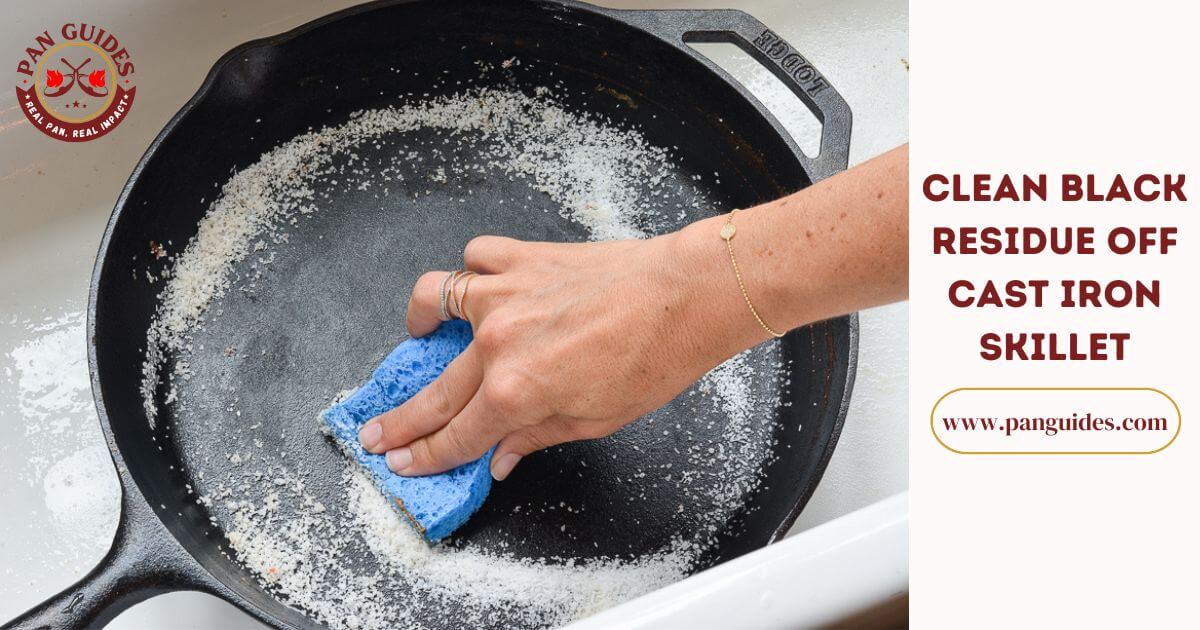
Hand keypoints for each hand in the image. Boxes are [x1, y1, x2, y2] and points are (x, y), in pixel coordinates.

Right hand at [356, 228, 752, 479]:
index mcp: (517, 393)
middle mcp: (498, 344)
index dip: (424, 455)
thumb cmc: (654, 358)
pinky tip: (476, 285)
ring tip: (417, 334)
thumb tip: (500, 457)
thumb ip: (535, 437)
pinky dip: (470, 271)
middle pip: (434, 390)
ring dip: (417, 322)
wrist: (686, 297)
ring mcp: (505, 295)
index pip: (456, 436)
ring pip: (434, 302)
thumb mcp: (595, 421)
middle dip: (399, 419)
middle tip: (376, 432)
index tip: (402, 462)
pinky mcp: (523, 259)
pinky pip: (475, 258)